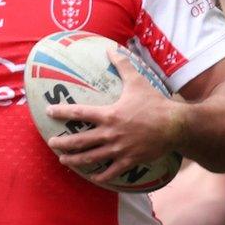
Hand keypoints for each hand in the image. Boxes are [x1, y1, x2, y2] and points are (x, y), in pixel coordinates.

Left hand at [47, 48, 184, 184]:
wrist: (176, 125)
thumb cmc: (155, 102)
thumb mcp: (137, 82)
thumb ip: (122, 65)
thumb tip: (111, 48)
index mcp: (109, 114)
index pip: (79, 113)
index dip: (62, 112)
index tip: (48, 111)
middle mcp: (110, 133)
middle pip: (79, 141)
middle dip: (62, 143)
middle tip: (51, 143)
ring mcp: (119, 149)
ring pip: (91, 158)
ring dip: (75, 160)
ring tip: (63, 160)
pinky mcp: (129, 160)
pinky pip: (112, 171)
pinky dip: (101, 175)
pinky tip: (93, 177)